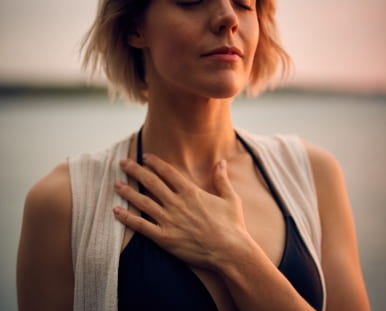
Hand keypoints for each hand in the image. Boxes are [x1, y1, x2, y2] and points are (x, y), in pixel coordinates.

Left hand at [113, 154, 246, 268]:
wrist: (230, 251)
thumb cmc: (232, 225)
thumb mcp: (230, 198)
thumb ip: (222, 179)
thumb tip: (221, 161)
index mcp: (191, 192)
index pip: (167, 172)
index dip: (154, 163)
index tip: (144, 156)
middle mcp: (177, 203)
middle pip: (151, 182)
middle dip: (135, 170)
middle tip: (123, 163)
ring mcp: (169, 220)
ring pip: (143, 202)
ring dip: (128, 192)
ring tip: (116, 184)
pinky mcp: (165, 238)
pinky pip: (142, 226)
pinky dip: (128, 218)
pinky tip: (116, 211)